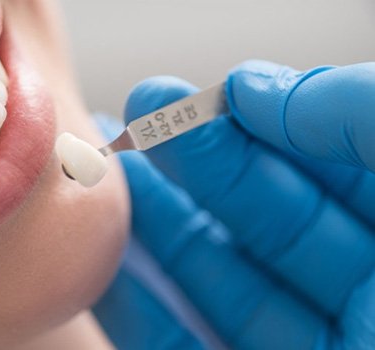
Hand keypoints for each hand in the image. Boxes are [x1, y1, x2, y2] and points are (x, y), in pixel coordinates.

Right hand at [93, 61, 374, 349]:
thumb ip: (361, 115)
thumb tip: (254, 89)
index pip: (336, 167)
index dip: (268, 125)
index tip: (210, 95)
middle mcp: (365, 303)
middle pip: (267, 219)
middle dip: (198, 162)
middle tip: (141, 118)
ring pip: (221, 282)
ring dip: (159, 227)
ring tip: (110, 177)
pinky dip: (142, 314)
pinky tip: (110, 271)